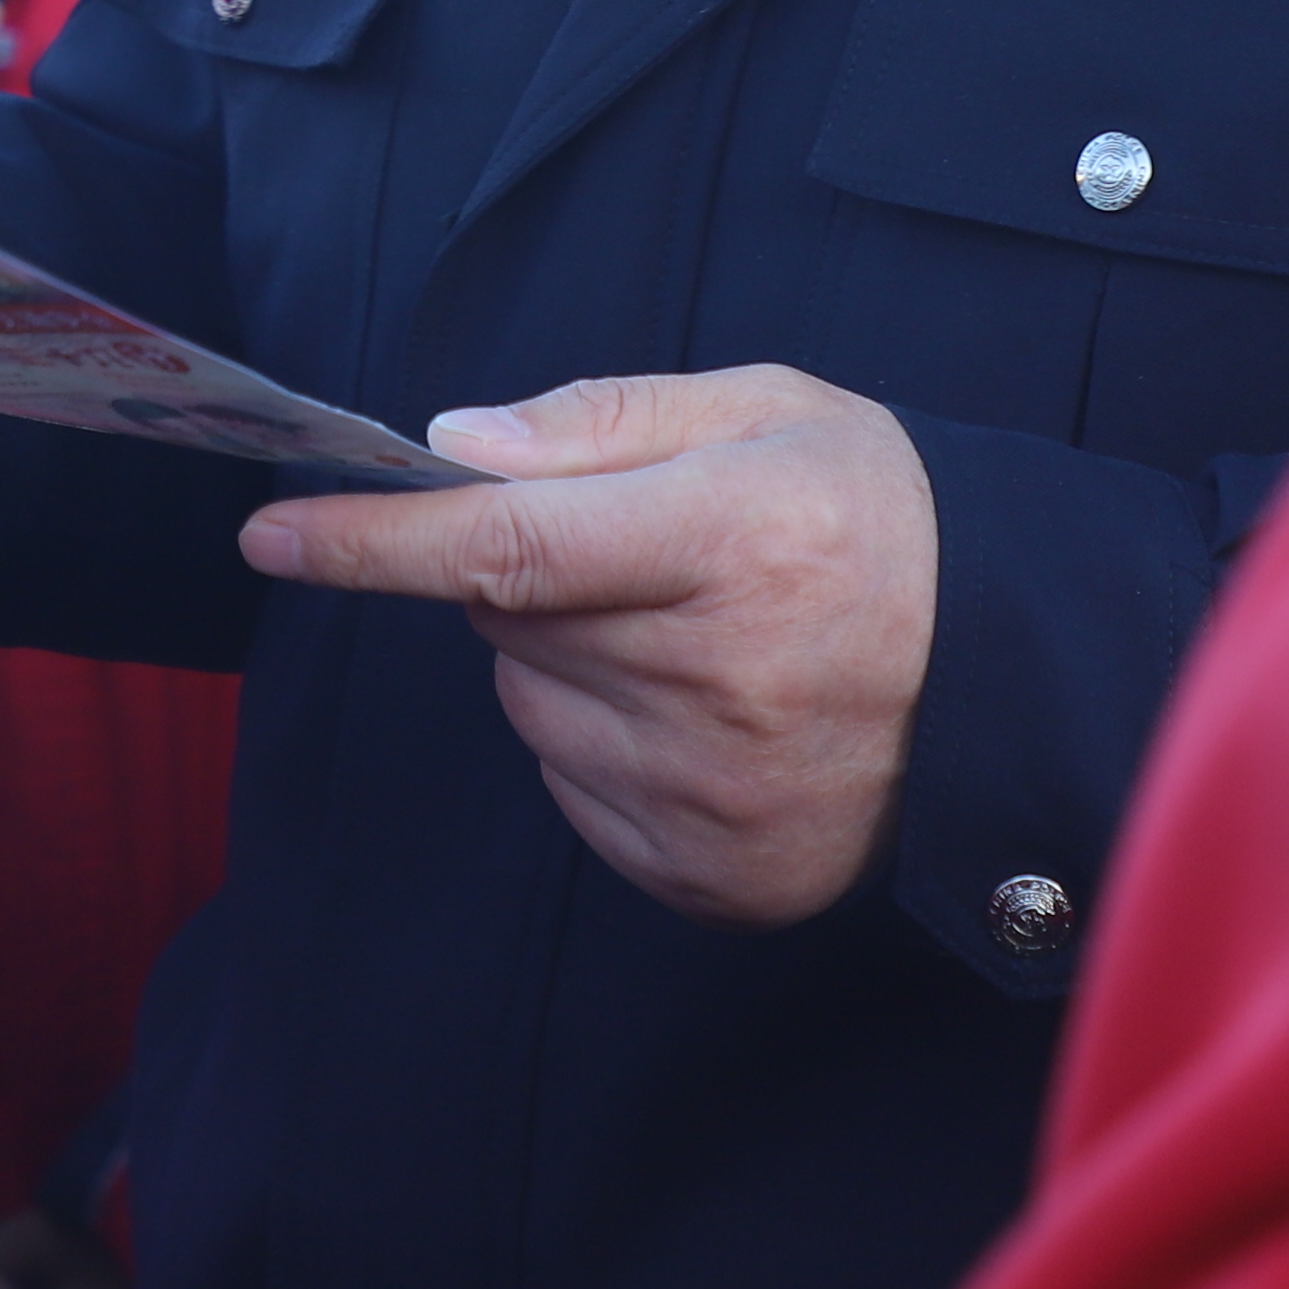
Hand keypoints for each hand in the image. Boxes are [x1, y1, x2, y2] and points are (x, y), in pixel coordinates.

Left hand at [237, 364, 937, 923]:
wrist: (1014, 671)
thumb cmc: (877, 517)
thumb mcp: (764, 412)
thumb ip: (599, 423)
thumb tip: (454, 446)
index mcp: (736, 540)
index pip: (504, 544)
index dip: (373, 542)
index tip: (273, 533)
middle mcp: (724, 680)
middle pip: (510, 622)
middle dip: (527, 576)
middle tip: (641, 555)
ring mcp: (721, 795)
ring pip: (532, 709)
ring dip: (566, 663)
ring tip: (691, 634)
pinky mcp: (720, 876)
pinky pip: (577, 794)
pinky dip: (605, 745)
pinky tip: (706, 714)